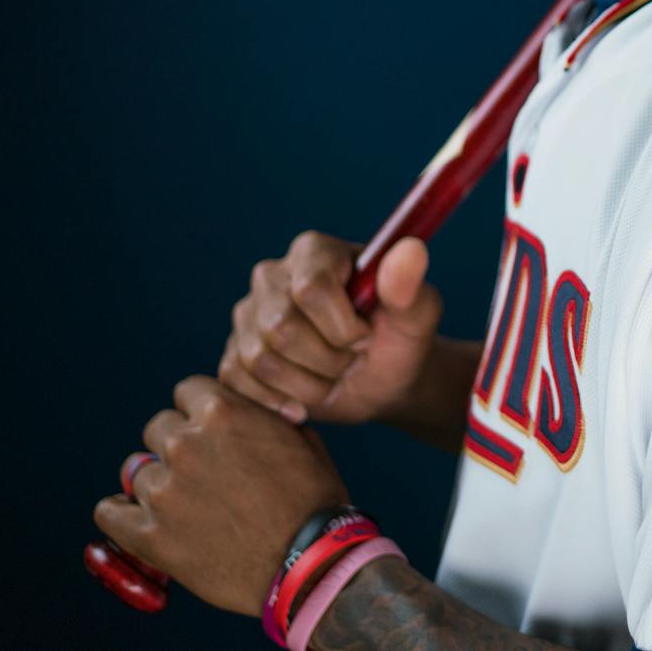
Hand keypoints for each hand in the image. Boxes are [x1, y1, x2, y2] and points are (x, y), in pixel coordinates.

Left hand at [94, 377, 350, 615]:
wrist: (309, 560)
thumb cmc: (313, 499)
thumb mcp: (301, 439)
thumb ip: (263, 418)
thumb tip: (247, 413)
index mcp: (223, 412)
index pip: (187, 391)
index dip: (201, 412)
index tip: (211, 431)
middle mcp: (185, 445)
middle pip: (158, 428)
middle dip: (177, 445)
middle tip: (201, 471)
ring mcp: (164, 491)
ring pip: (138, 472)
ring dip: (159, 483)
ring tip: (185, 505)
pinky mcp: (149, 535)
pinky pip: (110, 512)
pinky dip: (120, 512)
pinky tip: (136, 517)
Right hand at [223, 232, 441, 423]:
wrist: (380, 378)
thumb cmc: (400, 338)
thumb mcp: (418, 315)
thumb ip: (411, 286)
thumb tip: (410, 251)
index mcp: (315, 252)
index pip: (311, 289)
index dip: (343, 327)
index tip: (366, 337)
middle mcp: (272, 276)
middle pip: (282, 327)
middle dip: (328, 360)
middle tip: (353, 362)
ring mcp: (247, 315)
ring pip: (260, 359)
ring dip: (308, 384)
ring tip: (334, 378)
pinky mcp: (234, 352)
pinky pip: (239, 381)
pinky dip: (278, 400)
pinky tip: (305, 401)